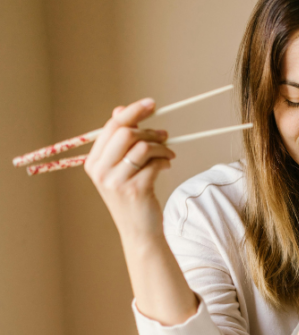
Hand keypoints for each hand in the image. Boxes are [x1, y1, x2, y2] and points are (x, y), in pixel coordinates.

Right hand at [84, 98, 174, 242]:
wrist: (139, 231)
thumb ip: (120, 141)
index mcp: (93, 162)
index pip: (112, 127)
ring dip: (161, 146)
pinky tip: (167, 164)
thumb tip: (120, 110)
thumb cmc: (132, 196)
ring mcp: (116, 182)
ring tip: (169, 152)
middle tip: (165, 135)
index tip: (151, 104)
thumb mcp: (121, 168)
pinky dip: (165, 160)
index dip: (133, 112)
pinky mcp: (135, 190)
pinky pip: (154, 163)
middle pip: (126, 134)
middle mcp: (101, 171)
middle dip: (149, 130)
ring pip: (142, 147)